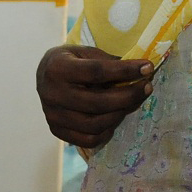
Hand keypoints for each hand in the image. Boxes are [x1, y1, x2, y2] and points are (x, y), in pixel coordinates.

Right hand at [36, 45, 152, 148]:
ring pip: (94, 124)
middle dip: (128, 96)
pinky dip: (107, 131)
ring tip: (133, 102)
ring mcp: (52, 115)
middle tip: (146, 87)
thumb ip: (108, 61)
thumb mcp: (85, 52)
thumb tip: (142, 71)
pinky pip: (88, 139)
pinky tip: (116, 117)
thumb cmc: (71, 60)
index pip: (96, 72)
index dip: (125, 71)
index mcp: (57, 68)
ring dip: (120, 114)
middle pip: (97, 102)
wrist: (45, 75)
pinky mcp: (56, 130)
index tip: (147, 67)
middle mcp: (52, 94)